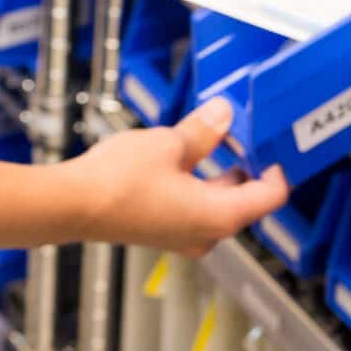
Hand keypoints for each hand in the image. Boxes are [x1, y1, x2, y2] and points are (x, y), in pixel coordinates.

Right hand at [58, 99, 288, 255]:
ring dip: (219, 173)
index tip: (275, 144)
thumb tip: (224, 114)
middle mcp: (206, 234)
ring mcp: (183, 236)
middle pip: (244, 202)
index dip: (278, 167)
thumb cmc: (118, 182)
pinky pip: (194, 208)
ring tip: (214, 138)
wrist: (73, 204)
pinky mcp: (163, 231)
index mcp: (219, 216)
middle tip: (243, 133)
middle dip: (246, 165)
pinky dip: (198, 184)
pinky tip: (185, 158)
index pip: (269, 196)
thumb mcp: (168, 144)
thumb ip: (202, 131)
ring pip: (217, 204)